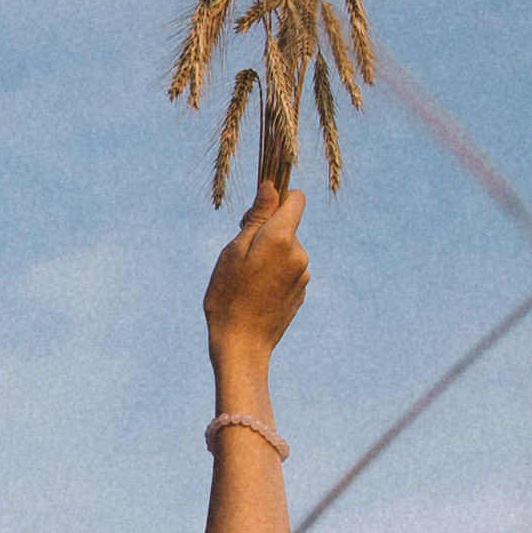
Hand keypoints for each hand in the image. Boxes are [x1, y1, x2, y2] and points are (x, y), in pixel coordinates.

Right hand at [203, 180, 308, 375]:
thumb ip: (257, 217)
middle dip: (265, 230)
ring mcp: (302, 275)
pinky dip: (272, 273)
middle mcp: (299, 254)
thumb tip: (272, 186)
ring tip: (244, 278)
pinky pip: (286, 270)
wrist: (242, 346)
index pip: (296, 198)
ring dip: (267, 254)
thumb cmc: (229, 297)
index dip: (277, 197)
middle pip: (287, 225)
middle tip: (238, 254)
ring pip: (285, 248)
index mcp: (282, 238)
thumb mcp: (234, 251)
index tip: (256, 211)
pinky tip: (254, 292)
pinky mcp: (300, 292)